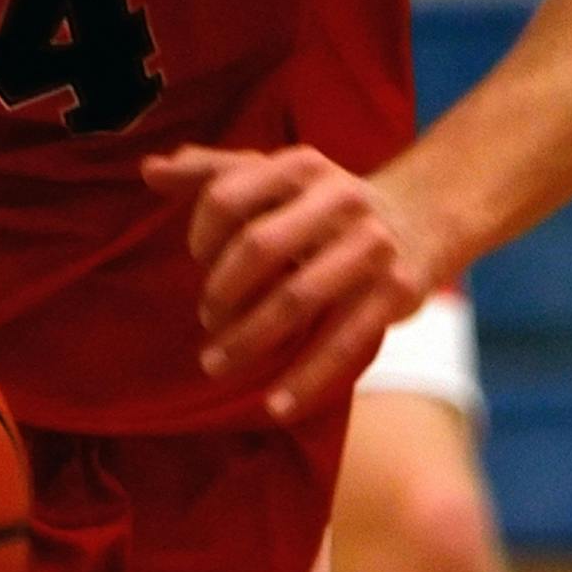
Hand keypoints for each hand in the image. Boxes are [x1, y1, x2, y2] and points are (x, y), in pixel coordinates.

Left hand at [142, 143, 428, 420]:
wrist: (422, 215)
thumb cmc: (324, 200)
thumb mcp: (275, 173)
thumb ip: (212, 171)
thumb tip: (150, 170)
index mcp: (299, 166)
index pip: (228, 196)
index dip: (201, 233)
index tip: (197, 260)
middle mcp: (337, 198)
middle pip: (260, 246)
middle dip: (222, 291)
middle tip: (205, 320)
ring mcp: (369, 246)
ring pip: (297, 299)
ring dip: (250, 339)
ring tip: (216, 363)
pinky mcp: (395, 292)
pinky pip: (344, 343)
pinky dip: (307, 379)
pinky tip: (275, 406)